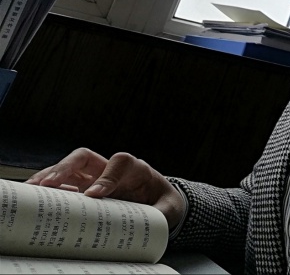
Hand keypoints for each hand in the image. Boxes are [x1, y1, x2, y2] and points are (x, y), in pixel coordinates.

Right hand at [26, 148, 184, 230]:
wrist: (160, 200)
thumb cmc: (162, 201)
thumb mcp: (168, 207)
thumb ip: (164, 213)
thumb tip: (155, 221)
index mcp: (134, 168)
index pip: (119, 163)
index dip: (107, 177)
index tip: (95, 195)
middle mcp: (110, 168)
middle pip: (84, 157)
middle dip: (65, 167)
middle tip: (49, 184)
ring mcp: (95, 177)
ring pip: (69, 168)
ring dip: (49, 176)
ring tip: (32, 189)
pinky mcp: (84, 189)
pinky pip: (64, 184)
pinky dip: (48, 189)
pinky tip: (35, 197)